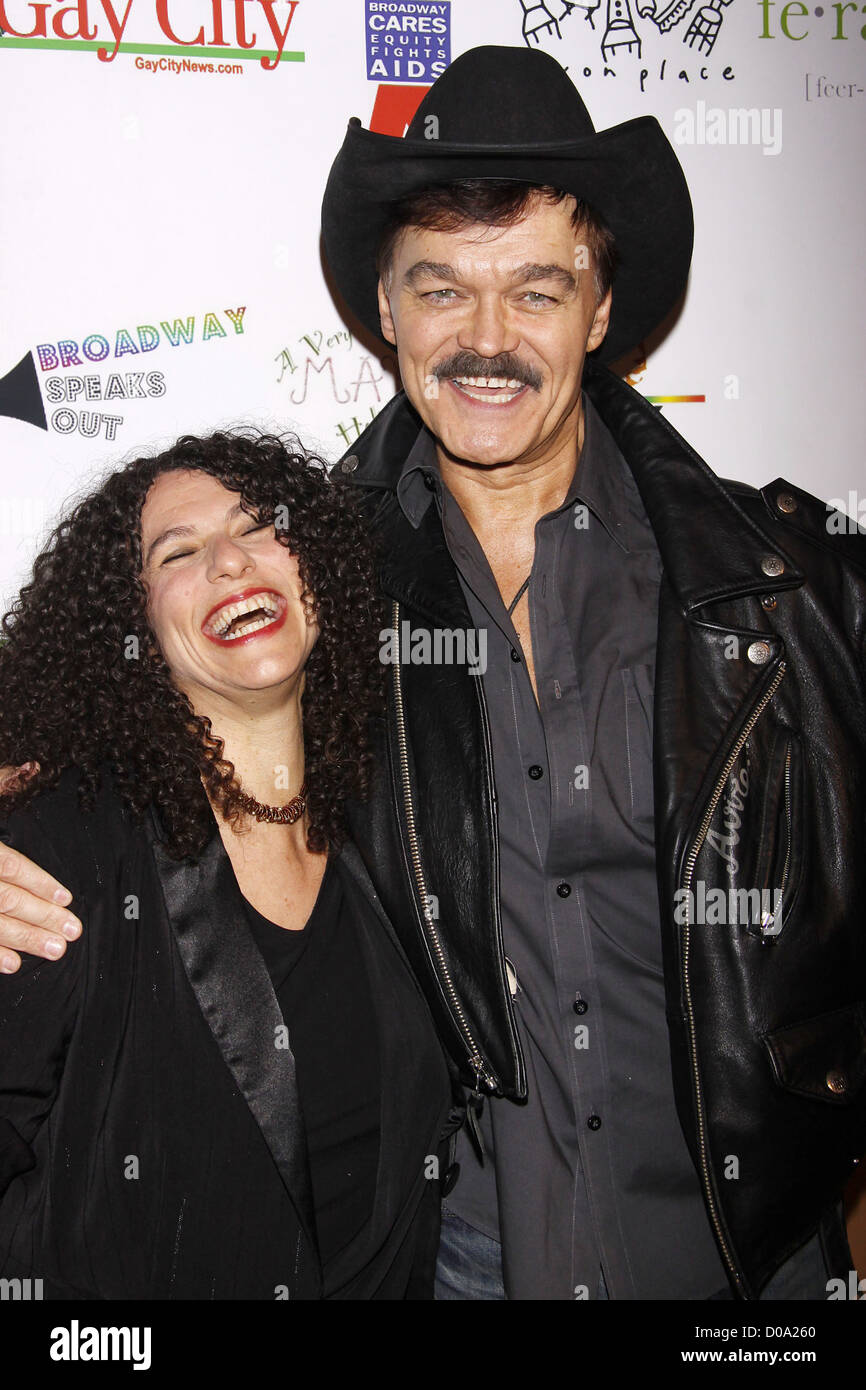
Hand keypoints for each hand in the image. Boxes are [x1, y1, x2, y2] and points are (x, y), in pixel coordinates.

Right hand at [0, 764, 80, 972]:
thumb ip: (0, 781)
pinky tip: (12, 963)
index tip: (66, 897)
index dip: (40, 882)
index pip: (10, 866)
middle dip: (40, 917)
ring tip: (54, 950)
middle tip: (71, 931)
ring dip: (22, 939)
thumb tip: (32, 767)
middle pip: (6, 898)